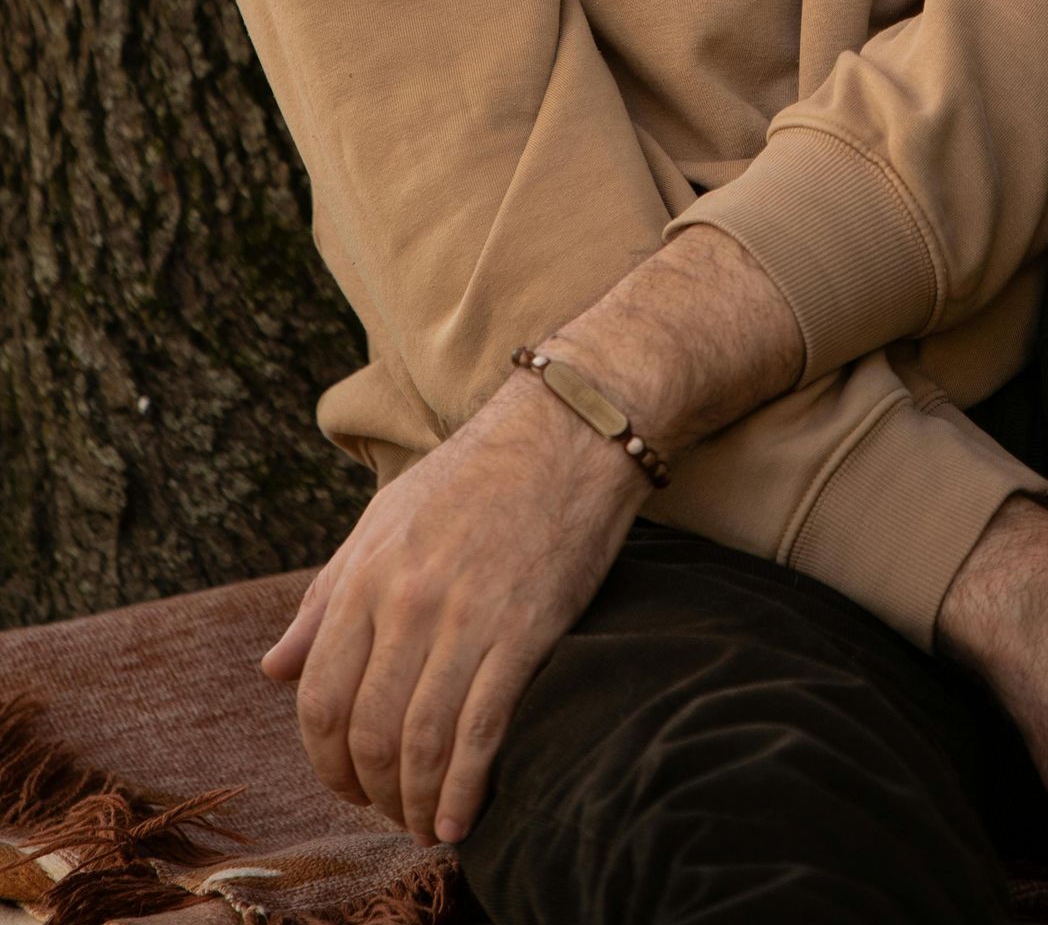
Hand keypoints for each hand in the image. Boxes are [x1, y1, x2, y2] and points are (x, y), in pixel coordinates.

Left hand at [261, 227, 800, 847]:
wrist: (569, 431)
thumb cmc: (476, 471)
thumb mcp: (385, 518)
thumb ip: (327, 597)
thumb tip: (272, 670)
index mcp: (366, 574)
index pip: (319, 698)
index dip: (324, 760)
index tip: (346, 783)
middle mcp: (405, 601)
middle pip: (366, 733)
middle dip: (370, 791)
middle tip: (388, 810)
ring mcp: (464, 618)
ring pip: (419, 743)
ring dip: (415, 801)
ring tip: (424, 822)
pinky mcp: (523, 632)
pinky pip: (481, 732)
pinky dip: (465, 789)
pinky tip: (460, 818)